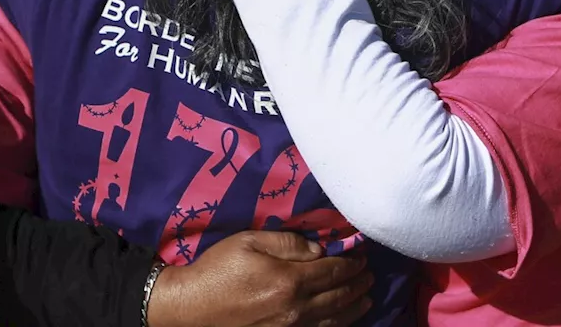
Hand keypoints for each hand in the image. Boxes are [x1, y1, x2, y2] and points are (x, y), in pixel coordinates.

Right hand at [147, 230, 372, 326]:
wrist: (190, 307)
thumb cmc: (218, 269)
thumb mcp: (249, 241)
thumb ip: (288, 243)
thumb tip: (319, 249)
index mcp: (289, 281)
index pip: (333, 271)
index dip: (351, 263)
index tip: (362, 256)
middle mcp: (296, 309)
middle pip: (338, 296)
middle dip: (358, 284)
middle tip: (369, 274)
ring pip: (333, 319)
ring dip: (354, 306)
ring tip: (367, 297)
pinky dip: (337, 324)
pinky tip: (343, 318)